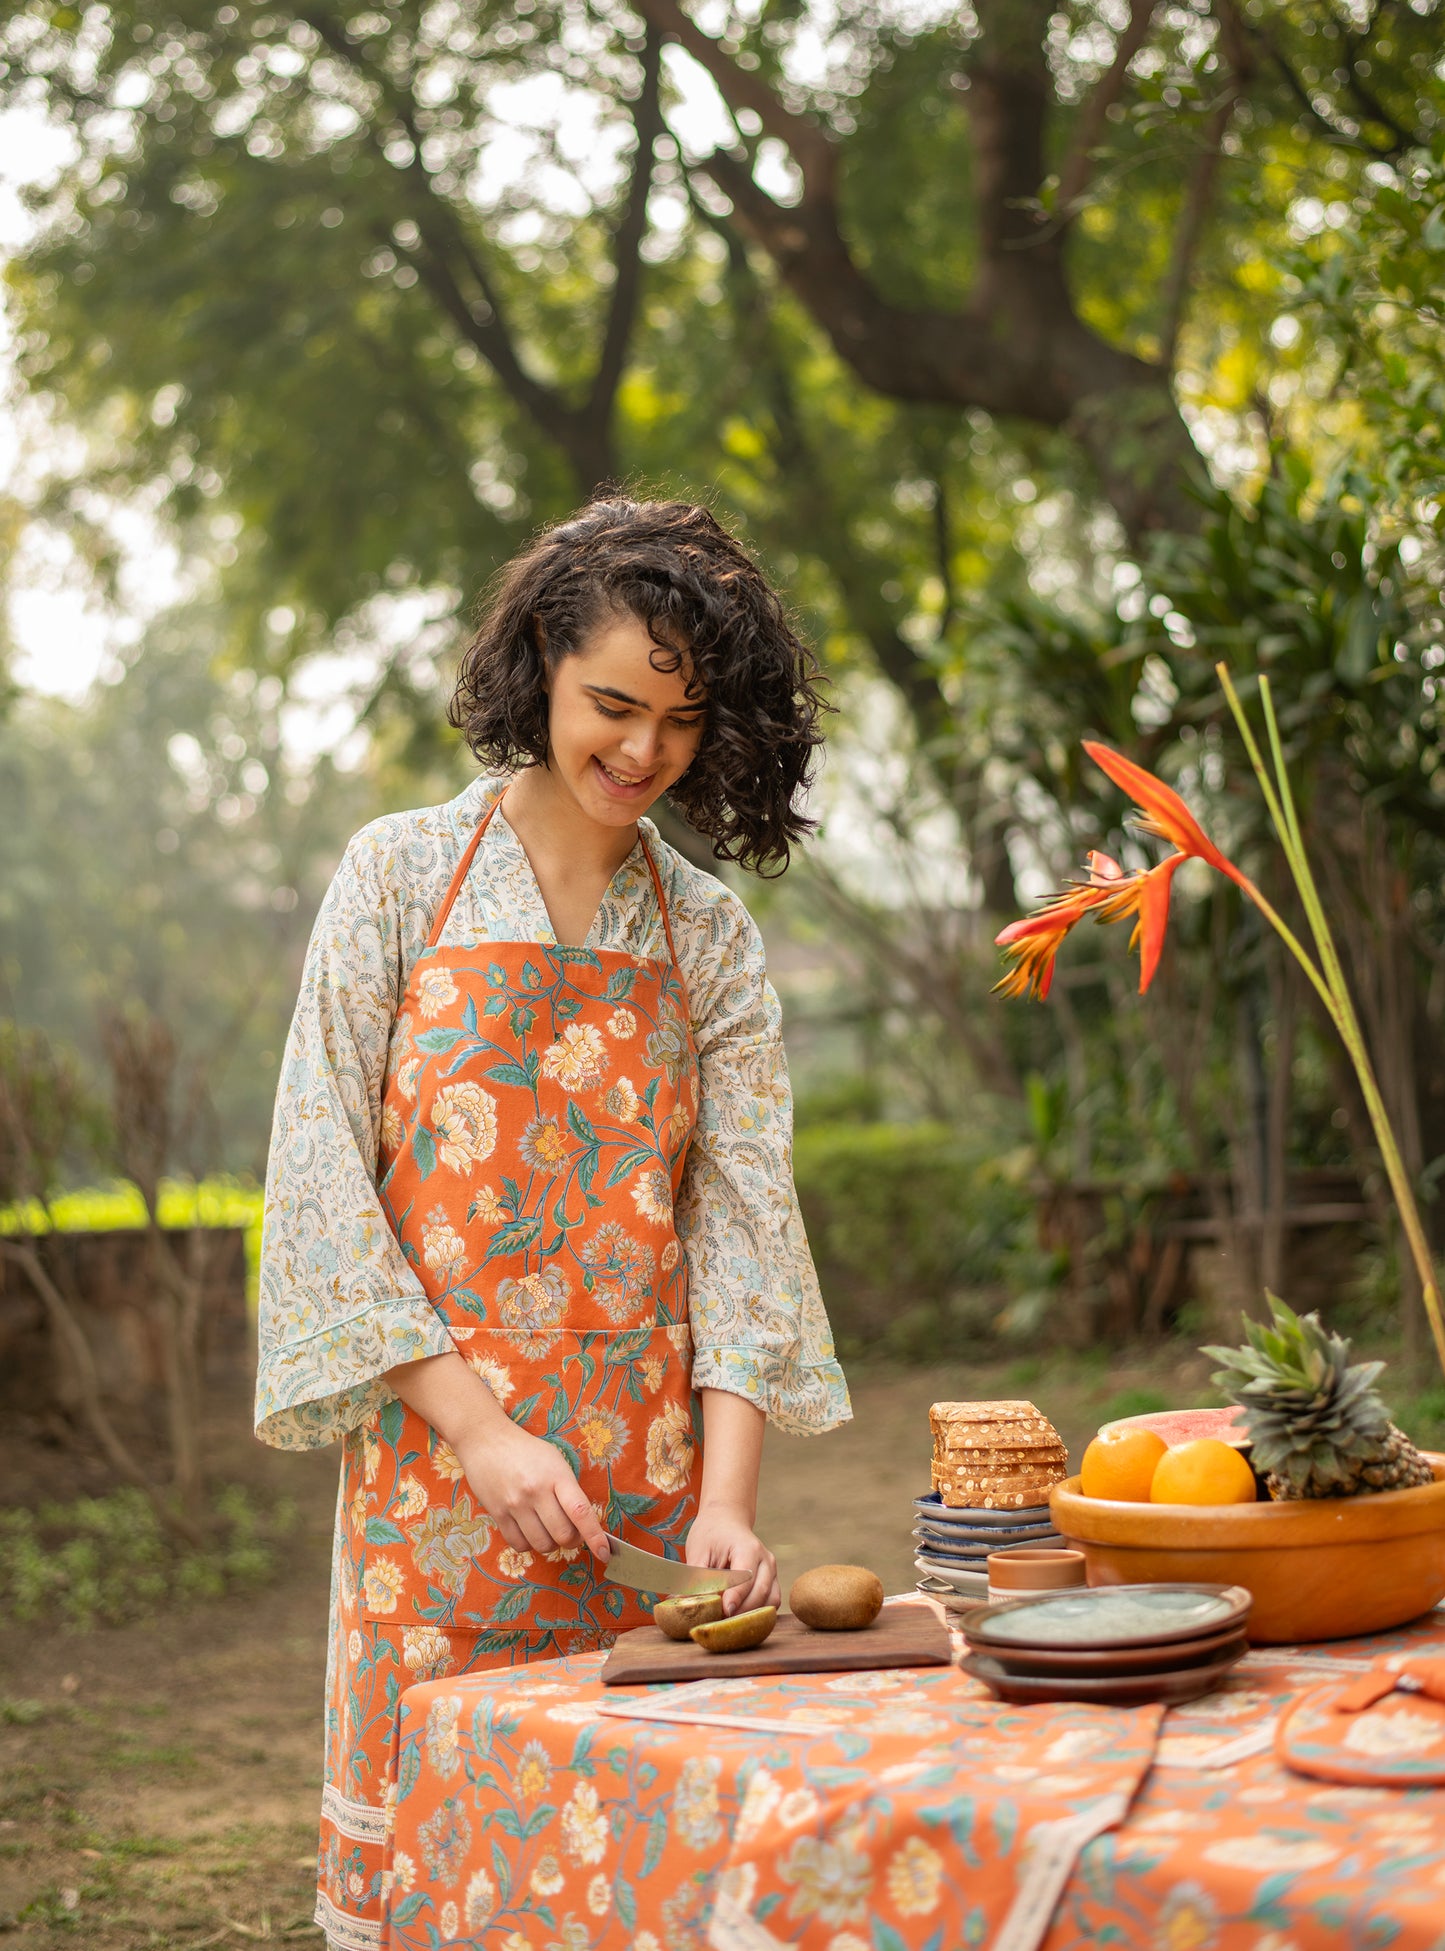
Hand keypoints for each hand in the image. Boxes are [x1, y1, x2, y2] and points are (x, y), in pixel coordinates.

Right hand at [456, 1420, 609, 1561]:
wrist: (486, 1440)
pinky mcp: (497, 1514)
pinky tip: (529, 1530)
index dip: (595, 1535)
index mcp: (557, 1475)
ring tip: (547, 1528)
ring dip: (550, 1543)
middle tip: (570, 1532)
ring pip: (542, 1544)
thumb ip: (569, 1490)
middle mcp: (536, 1491)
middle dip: (572, 1540)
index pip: (581, 1511)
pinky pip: (519, 1545)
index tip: (605, 1552)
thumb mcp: (555, 1461)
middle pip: (563, 1535)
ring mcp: (515, 1504)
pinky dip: (529, 1544)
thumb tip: (583, 1524)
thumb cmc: (527, 1451)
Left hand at [685, 1503, 779, 1615]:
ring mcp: (772, 1570)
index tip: (724, 1612)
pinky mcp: (772, 1580)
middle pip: (760, 1593)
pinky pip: (771, 1601)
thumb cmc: (710, 1534)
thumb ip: (697, 1579)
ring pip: (770, 1601)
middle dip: (742, 1611)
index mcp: (748, 1548)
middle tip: (721, 1622)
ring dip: (751, 1614)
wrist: (725, 1520)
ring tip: (729, 1621)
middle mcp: (766, 1560)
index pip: (745, 1578)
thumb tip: (688, 1604)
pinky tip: (739, 1616)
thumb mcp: (698, 1552)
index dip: (735, 1598)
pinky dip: (758, 1612)